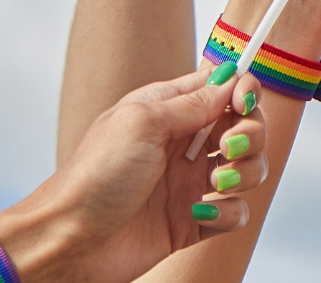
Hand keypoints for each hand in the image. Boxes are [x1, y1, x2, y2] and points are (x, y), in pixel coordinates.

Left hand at [0, 68, 267, 282]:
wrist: (69, 241)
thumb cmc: (95, 175)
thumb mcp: (142, 123)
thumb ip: (192, 103)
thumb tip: (230, 79)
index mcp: (168, 111)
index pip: (221, 88)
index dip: (242, 90)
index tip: (244, 101)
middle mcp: (183, 145)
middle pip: (243, 127)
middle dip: (251, 134)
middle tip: (231, 147)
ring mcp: (188, 184)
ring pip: (247, 169)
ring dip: (245, 173)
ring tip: (215, 184)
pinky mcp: (192, 222)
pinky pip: (234, 213)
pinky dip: (228, 214)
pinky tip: (200, 214)